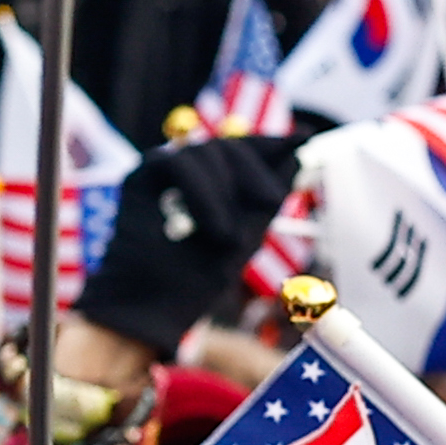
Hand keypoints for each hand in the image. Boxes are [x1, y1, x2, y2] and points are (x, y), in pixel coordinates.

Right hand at [80, 133, 303, 353]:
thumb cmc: (197, 280)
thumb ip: (267, 199)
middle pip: (230, 146)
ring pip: (205, 150)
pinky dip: (200, 191)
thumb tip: (297, 157)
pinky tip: (209, 225)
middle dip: (255, 171)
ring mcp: (165, 174)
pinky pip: (177, 161)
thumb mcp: (246, 237)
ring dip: (224, 192)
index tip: (303, 137)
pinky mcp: (141, 176)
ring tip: (226, 237)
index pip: (246, 153)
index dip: (272, 145)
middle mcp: (191, 176)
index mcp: (217, 187)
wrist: (152, 307)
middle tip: (270, 201)